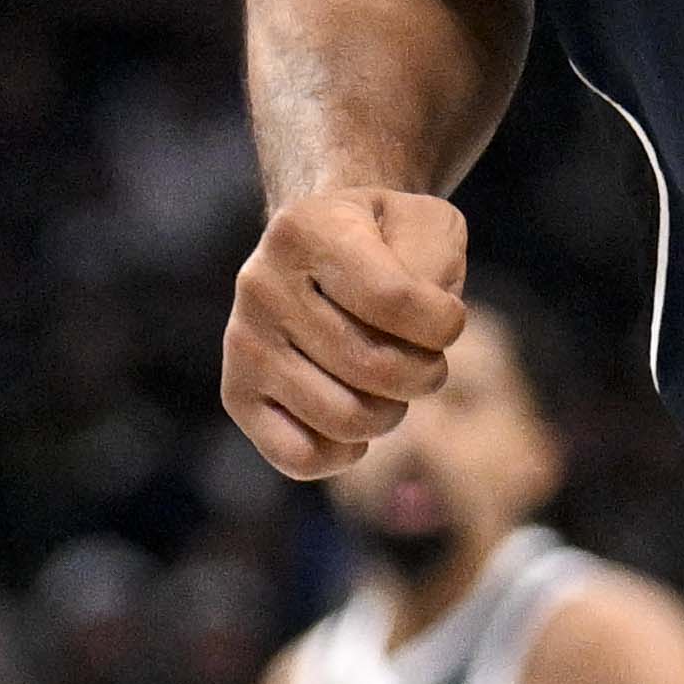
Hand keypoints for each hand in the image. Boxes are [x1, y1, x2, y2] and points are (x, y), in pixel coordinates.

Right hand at [225, 186, 467, 477]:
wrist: (322, 255)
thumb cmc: (387, 246)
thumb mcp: (426, 226)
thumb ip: (435, 264)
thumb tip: (422, 328)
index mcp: (307, 230)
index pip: (396, 301)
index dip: (444, 323)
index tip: (446, 318)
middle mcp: (261, 283)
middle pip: (376, 368)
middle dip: (424, 372)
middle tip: (423, 359)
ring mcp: (244, 343)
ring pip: (346, 418)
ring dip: (391, 412)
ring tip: (390, 385)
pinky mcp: (237, 394)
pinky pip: (301, 456)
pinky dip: (345, 451)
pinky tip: (356, 417)